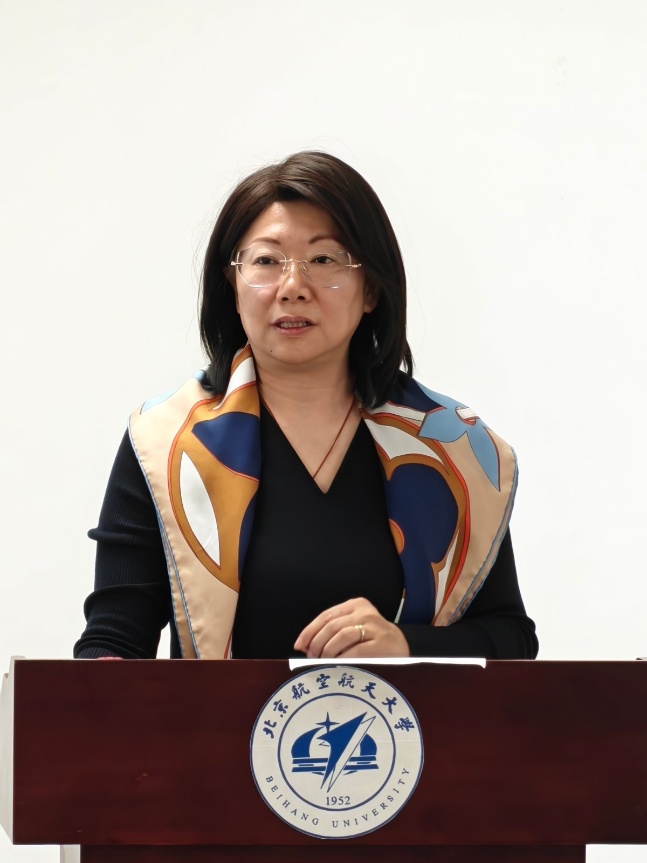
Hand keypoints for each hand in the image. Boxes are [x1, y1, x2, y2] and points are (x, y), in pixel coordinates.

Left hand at [294, 597, 409, 658]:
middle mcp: (365, 612)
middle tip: (311, 658)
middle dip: (317, 643)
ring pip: (341, 636)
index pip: (326, 615)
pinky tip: (335, 665)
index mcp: (356, 605)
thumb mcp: (353, 628)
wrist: (401, 648)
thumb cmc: (370, 640)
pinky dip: (341, 659)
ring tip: (322, 662)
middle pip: (332, 626)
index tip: (299, 645)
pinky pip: (354, 651)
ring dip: (327, 651)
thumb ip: (331, 632)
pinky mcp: (381, 643)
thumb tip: (303, 645)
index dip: (310, 631)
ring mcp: (374, 627)